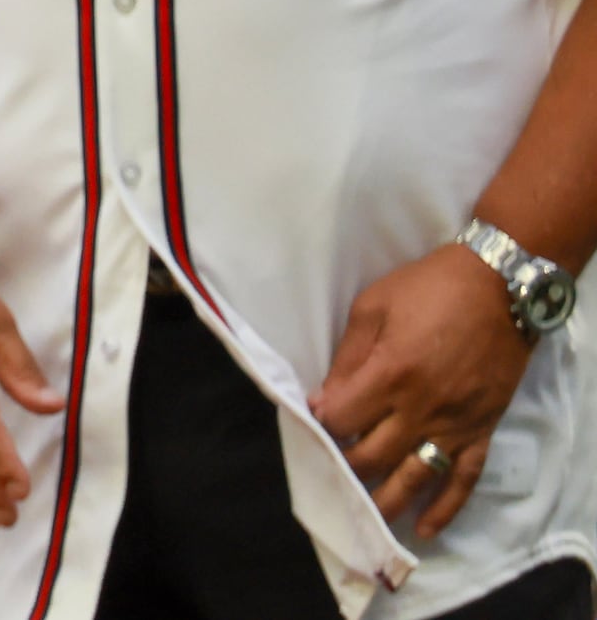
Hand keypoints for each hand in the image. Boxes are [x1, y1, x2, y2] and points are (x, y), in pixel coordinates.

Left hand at [312, 243, 533, 536]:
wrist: (501, 288)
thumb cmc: (430, 289)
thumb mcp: (373, 307)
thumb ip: (348, 358)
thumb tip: (325, 399)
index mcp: (390, 375)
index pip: (342, 419)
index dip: (322, 423)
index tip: (314, 422)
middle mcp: (422, 408)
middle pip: (372, 456)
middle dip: (345, 467)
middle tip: (329, 471)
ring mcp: (455, 424)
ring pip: (414, 477)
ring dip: (386, 502)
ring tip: (364, 521)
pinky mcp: (482, 430)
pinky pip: (463, 478)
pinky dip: (445, 508)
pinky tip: (424, 528)